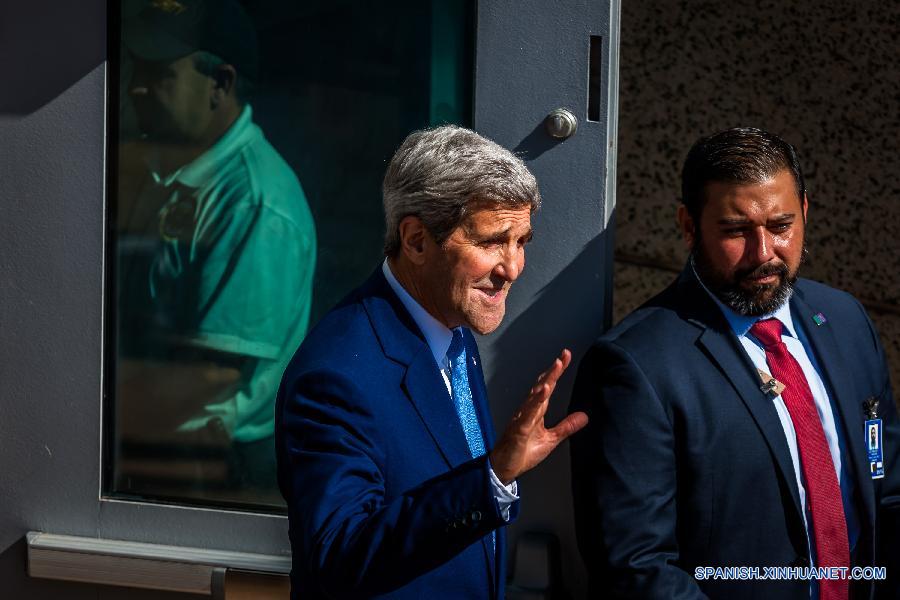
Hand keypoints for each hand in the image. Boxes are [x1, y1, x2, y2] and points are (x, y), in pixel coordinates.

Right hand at [489, 349, 588, 483]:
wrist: (504, 469)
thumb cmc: (522, 453)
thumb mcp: (551, 439)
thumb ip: (566, 426)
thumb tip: (584, 416)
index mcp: (536, 411)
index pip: (548, 387)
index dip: (556, 372)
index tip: (565, 357)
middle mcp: (528, 410)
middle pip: (542, 386)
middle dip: (553, 370)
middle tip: (563, 355)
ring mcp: (522, 418)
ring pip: (535, 395)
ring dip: (546, 380)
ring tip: (556, 366)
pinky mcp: (519, 429)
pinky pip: (528, 413)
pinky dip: (536, 401)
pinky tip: (543, 391)